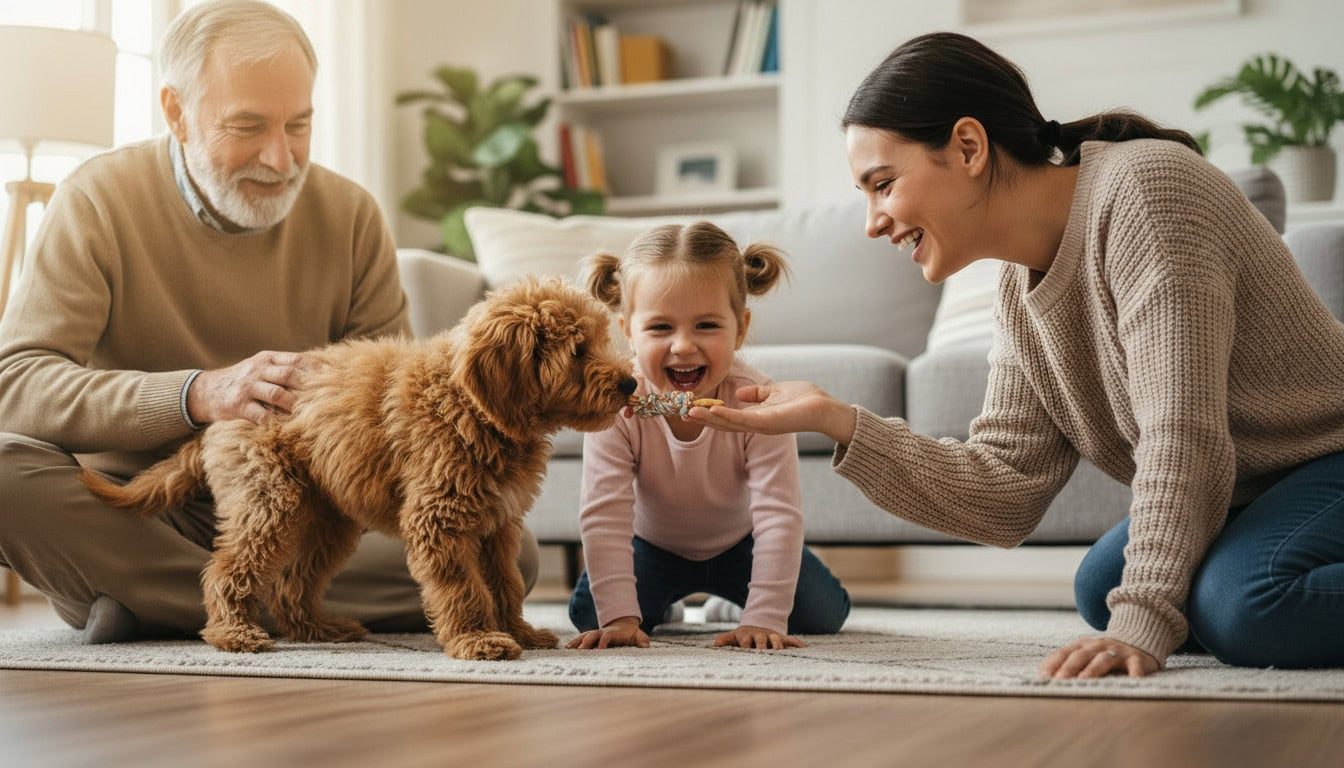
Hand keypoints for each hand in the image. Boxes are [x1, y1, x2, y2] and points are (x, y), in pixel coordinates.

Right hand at [187, 350, 320, 425]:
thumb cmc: (242, 381)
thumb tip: (318, 371)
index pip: (296, 360)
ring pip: (277, 394)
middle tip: (329, 398)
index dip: (316, 368)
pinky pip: (260, 414)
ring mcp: (247, 388)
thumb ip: (283, 367)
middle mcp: (257, 370)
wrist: (204, 391)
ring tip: (312, 413)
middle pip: (289, 375)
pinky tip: (288, 427)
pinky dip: (276, 421)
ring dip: (296, 404)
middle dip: (309, 387)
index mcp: (266, 359)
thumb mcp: (260, 367)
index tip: (334, 377)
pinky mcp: (238, 406)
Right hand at [566, 616, 649, 649]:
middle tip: (579, 651)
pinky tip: (567, 648)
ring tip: (568, 649)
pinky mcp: (591, 637)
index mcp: (612, 633)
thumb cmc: (630, 633)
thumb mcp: (638, 635)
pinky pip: (581, 639)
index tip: (599, 650)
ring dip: (576, 642)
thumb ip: (642, 639)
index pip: (607, 636)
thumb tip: (646, 646)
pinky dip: (574, 642)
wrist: (623, 624)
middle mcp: (601, 632)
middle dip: (585, 642)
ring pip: (584, 636)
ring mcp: (595, 634)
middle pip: (592, 635)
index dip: (603, 642)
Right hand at [687, 381, 856, 444]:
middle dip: (704, 417)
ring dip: (709, 418)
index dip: (710, 412)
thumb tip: (740, 393)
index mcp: (756, 416)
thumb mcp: (775, 392)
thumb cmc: (805, 399)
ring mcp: (760, 425)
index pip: (728, 415)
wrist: (825, 408)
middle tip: (683, 412)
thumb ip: (757, 394)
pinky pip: (741, 420)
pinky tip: (712, 412)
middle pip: (723, 422)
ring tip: (690, 412)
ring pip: (728, 423)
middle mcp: (755, 423)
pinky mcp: (766, 423)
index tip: (692, 406)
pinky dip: (725, 416)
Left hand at [712, 625, 805, 650]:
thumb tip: (715, 643)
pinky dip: (797, 644)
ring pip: (776, 639)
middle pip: (761, 640)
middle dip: (762, 645)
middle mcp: (761, 636)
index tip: (746, 650)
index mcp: (748, 636)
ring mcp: (772, 636)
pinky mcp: (782, 638)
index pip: (746, 640)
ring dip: (778, 645)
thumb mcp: (734, 637)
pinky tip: (803, 648)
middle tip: (763, 652)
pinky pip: (791, 640)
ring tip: (780, 651)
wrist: (759, 626)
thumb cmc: (744, 636)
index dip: (746, 645)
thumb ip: (725, 640)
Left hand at [1039, 636, 1159, 678]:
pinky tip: (1133, 681)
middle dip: (1068, 667)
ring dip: (1093, 668)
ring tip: (1084, 679)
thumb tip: (1045, 680)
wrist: (1137, 640)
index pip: (1064, 653)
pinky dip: (1134, 672)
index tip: (1043, 676)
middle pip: (1080, 655)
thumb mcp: (1086, 655)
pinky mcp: (1136, 658)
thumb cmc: (1104, 654)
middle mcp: (1097, 646)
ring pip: (1103, 658)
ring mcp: (1117, 651)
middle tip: (1059, 680)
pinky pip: (1135, 665)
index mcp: (1082, 646)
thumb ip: (1069, 664)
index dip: (1053, 663)